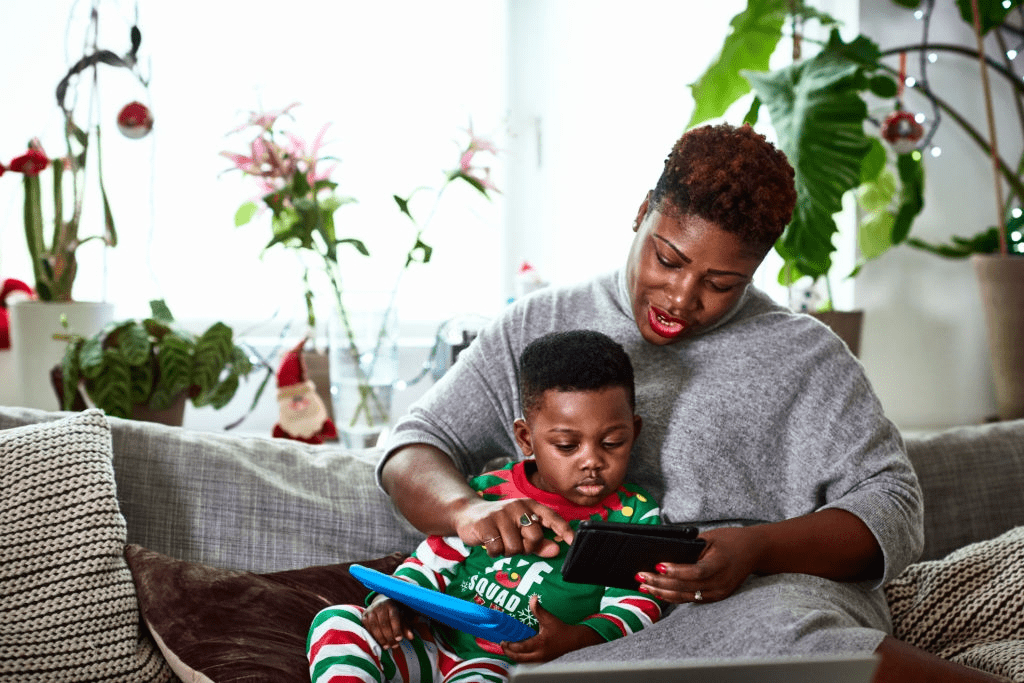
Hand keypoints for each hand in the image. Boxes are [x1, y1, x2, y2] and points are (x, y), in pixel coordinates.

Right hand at [361, 595, 418, 648]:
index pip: (394, 617)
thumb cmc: (395, 612)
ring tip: (387, 647)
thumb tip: (411, 637)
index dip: (396, 629)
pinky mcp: (364, 616)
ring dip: (381, 639)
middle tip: (394, 646)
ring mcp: (370, 611)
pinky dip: (373, 637)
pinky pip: (367, 628)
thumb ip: (407, 627)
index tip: (399, 639)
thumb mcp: (403, 617)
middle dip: (389, 637)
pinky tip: (379, 643)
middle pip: (384, 623)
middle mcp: (380, 606)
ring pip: (374, 627)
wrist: (381, 603)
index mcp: (391, 604)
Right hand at [453, 498, 572, 558]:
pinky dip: (494, 551)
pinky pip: (497, 548)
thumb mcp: (520, 530)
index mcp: (529, 506)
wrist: (468, 514)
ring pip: (515, 546)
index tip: (572, 541)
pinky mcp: (485, 523)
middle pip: (534, 537)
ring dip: (508, 551)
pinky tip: (489, 542)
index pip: (551, 516)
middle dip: (526, 548)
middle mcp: (517, 507)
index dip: (563, 529)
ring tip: (500, 541)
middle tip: (514, 543)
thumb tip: (555, 550)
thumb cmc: (500, 524)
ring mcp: (501, 514)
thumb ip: (539, 542)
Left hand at [500, 596, 603, 662]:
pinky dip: (520, 657)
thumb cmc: (561, 629)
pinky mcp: (542, 660)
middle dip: (509, 652)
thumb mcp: (549, 618)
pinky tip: (516, 652)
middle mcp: (540, 654)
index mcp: (541, 644)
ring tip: (507, 648)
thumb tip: (532, 598)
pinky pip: (528, 661)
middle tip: (502, 645)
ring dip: (514, 656)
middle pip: (519, 658)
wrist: (573, 639)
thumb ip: (539, 609)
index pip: (521, 648)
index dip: (510, 646)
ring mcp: (541, 659)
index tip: (503, 640)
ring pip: (523, 661)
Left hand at [635, 526, 761, 603]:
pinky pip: (692, 599)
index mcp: (720, 564)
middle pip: (686, 586)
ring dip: (662, 592)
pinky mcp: (716, 597)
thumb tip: (664, 554)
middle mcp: (720, 582)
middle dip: (660, 583)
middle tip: (640, 577)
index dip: (676, 571)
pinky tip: (658, 592)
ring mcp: (719, 592)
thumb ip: (691, 548)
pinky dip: (674, 596)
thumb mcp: (711, 537)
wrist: (754, 551)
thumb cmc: (730, 540)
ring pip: (686, 596)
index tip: (658, 566)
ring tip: (644, 586)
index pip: (695, 572)